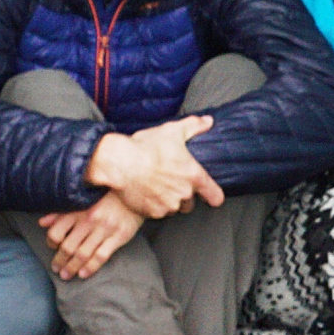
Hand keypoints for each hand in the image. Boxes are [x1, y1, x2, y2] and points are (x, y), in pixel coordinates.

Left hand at [39, 192, 146, 280]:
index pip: (57, 231)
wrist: (134, 194)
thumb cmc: (105, 198)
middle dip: (60, 260)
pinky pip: (101, 256)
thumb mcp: (83, 201)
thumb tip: (42, 223)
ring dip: (72, 267)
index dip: (51, 242)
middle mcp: (89, 220)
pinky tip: (83, 274)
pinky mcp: (118, 237)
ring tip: (66, 275)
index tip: (52, 248)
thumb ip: (62, 212)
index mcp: (79, 209)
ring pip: (82, 254)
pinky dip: (90, 268)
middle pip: (68, 246)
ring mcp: (104, 230)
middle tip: (56, 268)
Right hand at [85, 114, 221, 218]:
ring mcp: (168, 205)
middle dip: (183, 195)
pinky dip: (154, 205)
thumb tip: (207, 121)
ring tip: (156, 186)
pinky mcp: (153, 213)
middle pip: (191, 202)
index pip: (214, 194)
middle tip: (171, 182)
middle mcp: (183, 193)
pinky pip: (158, 212)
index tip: (212, 196)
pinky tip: (147, 192)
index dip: (214, 196)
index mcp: (193, 175)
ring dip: (169, 200)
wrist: (120, 162)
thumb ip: (193, 126)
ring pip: (173, 208)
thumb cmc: (145, 147)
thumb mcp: (172, 130)